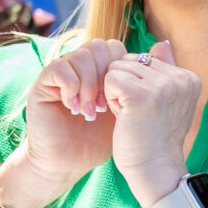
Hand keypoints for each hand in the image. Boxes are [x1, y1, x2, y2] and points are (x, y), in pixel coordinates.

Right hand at [11, 38, 129, 200]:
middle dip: (106, 76)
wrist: (69, 163)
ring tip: (91, 111)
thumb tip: (164, 44)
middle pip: (98, 46)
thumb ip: (141, 82)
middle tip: (105, 105)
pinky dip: (71, 87)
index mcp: (98, 71)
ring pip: (80, 55)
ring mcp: (59, 74)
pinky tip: (75, 108)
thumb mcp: (126, 110)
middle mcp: (78, 68)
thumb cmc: (99, 141)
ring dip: (90, 85)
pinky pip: (59, 68)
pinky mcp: (42, 84)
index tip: (121, 99)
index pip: (113, 48)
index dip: (120, 70)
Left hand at [99, 40, 204, 204]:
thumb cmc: (154, 138)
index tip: (147, 109)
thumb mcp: (165, 100)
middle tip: (136, 114)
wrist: (154, 169)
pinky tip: (122, 116)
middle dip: (124, 86)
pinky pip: (111, 78)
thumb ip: (165, 69)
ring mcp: (163, 86)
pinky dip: (110, 97)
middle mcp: (180, 78)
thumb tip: (161, 42)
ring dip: (116, 92)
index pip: (146, 59)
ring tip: (131, 115)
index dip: (137, 83)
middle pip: (130, 60)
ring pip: (118, 68)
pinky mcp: (142, 95)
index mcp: (189, 78)